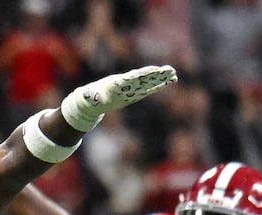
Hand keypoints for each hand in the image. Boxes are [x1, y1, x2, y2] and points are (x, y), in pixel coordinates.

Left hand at [62, 65, 177, 130]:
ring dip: (161, 78)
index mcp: (116, 83)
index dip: (143, 74)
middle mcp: (126, 83)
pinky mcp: (134, 92)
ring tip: (174, 74)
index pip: (132, 77)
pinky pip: (148, 88)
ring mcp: (131, 87)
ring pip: (148, 82)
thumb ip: (90, 96)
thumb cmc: (89, 98)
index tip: (154, 70)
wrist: (91, 99)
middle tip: (170, 69)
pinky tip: (170, 81)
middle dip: (156, 74)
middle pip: (143, 77)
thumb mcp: (88, 98)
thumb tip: (90, 96)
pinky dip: (158, 85)